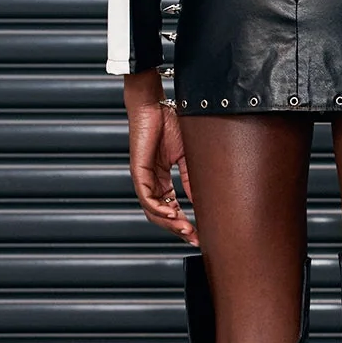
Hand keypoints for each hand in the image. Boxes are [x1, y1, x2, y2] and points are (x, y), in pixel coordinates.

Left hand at [123, 71, 197, 245]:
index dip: (183, 223)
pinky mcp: (138, 170)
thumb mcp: (187, 156)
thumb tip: (202, 199)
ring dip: (169, 223)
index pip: (171, 207)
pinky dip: (158, 208)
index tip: (198, 234)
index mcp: (161, 179)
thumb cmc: (170, 123)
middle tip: (194, 238)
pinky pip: (146, 196)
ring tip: (185, 230)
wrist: (156, 104)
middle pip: (161, 214)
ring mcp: (143, 177)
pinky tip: (171, 214)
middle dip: (177, 229)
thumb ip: (191, 178)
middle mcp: (150, 181)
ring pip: (152, 210)